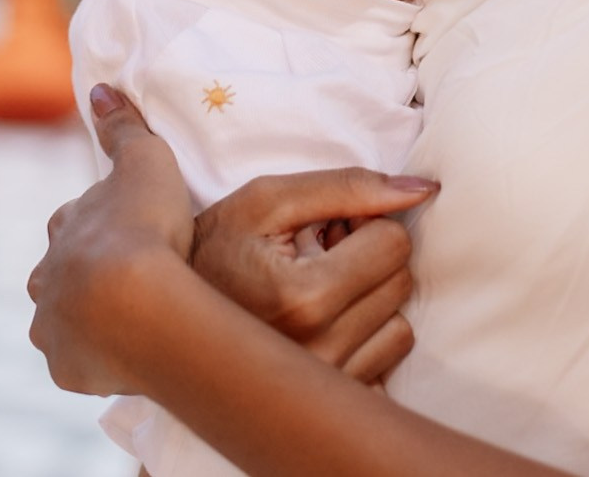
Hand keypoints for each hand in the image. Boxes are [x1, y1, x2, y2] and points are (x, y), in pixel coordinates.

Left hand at [26, 85, 202, 395]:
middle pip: (60, 274)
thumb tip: (99, 88)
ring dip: (86, 320)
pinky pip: (79, 363)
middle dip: (84, 275)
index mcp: (62, 228)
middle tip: (129, 279)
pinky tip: (124, 356)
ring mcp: (51, 327)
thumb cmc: (144, 224)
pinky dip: (96, 359)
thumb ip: (122, 126)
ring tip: (127, 323)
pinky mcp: (65, 368)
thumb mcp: (144, 160)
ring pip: (63, 321)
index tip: (129, 229)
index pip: (73, 221)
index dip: (101, 223)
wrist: (137, 301)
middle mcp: (45, 278)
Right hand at [191, 168, 434, 384]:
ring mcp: (324, 383)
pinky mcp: (327, 401)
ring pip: (399, 326)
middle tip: (320, 254)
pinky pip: (385, 364)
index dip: (364, 223)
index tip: (328, 228)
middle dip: (368, 258)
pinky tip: (324, 324)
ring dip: (368, 301)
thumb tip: (422, 190)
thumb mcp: (268, 200)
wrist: (166, 314)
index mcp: (304, 297)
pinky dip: (364, 340)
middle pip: (399, 282)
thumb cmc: (216, 247)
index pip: (393, 244)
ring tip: (319, 289)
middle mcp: (318, 348)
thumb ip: (347, 186)